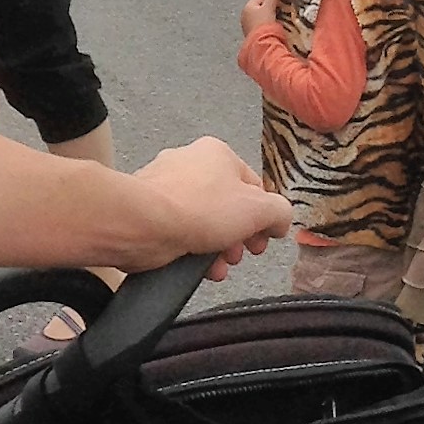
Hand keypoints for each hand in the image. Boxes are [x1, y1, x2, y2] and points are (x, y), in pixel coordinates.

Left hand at [127, 137, 292, 277]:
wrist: (143, 224)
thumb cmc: (200, 209)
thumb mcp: (259, 210)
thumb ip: (280, 213)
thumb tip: (278, 222)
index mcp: (217, 153)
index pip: (253, 185)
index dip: (265, 215)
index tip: (266, 239)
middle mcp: (190, 164)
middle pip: (228, 206)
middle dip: (240, 236)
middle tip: (242, 253)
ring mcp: (165, 187)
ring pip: (204, 222)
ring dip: (218, 249)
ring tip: (219, 266)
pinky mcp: (149, 211)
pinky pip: (180, 232)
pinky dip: (193, 252)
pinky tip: (200, 269)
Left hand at [238, 0, 280, 38]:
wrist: (261, 43)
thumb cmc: (264, 23)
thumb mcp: (270, 7)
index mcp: (247, 7)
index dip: (269, 0)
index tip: (277, 6)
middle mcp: (244, 16)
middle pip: (259, 9)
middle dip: (268, 10)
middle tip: (277, 14)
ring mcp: (246, 26)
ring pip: (259, 19)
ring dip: (267, 19)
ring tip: (276, 23)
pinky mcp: (250, 35)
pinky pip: (259, 28)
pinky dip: (265, 28)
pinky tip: (271, 31)